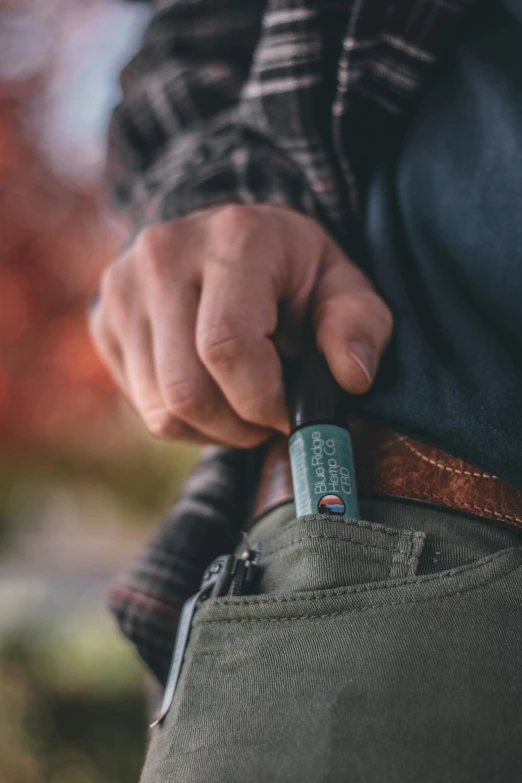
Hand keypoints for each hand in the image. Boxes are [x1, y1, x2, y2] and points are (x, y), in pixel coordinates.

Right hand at [89, 204, 391, 446]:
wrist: (228, 243)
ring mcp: (123, 287)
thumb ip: (359, 326)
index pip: (227, 345)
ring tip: (240, 401)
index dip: (263, 400)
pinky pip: (142, 408)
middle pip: (188, 391)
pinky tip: (209, 390)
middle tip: (267, 415)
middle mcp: (164, 254)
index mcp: (233, 237)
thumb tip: (352, 378)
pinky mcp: (103, 320)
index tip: (288, 411)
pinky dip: (183, 420)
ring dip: (213, 429)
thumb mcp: (343, 288)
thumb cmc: (293, 273)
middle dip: (239, 425)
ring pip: (161, 411)